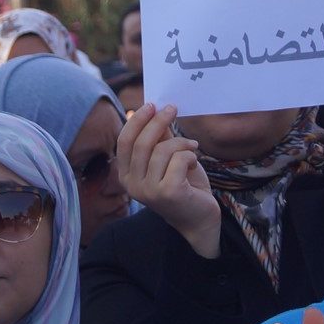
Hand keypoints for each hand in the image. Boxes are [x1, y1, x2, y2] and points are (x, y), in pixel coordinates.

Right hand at [118, 103, 221, 258]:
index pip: (124, 142)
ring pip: (162, 150)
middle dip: (158, 121)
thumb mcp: (168, 159)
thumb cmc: (184, 187)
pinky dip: (189, 155)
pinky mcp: (168, 192)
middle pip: (141, 143)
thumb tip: (154, 111)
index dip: (137, 121)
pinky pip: (177, 160)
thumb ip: (159, 139)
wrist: (200, 219)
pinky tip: (194, 161)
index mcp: (127, 176)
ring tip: (192, 147)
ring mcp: (149, 191)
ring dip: (181, 143)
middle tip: (173, 109)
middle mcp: (133, 185)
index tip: (151, 105)